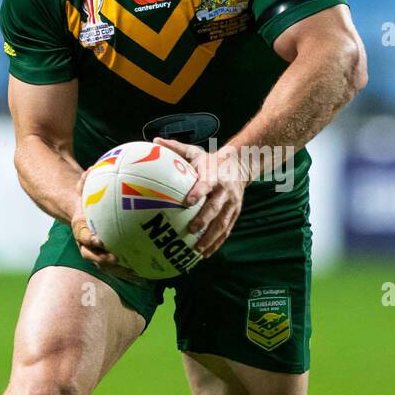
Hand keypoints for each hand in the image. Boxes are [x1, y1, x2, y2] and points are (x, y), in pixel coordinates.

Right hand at [70, 178, 146, 283]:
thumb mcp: (84, 185)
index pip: (82, 235)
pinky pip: (121, 265)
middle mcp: (87, 244)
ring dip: (120, 271)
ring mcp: (98, 252)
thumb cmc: (87, 196)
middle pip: (92, 256)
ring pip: (107, 265)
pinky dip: (133, 271)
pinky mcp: (110, 255)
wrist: (83, 211)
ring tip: (137, 276)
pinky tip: (150, 274)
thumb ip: (87, 178)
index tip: (97, 239)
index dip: (88, 239)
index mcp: (81, 228)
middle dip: (102, 260)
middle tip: (114, 259)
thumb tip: (93, 168)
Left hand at [154, 137, 249, 256]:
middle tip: (191, 230)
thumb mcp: (195, 152)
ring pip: (223, 223)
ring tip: (198, 249)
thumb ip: (176, 148)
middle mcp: (225, 191)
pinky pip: (226, 230)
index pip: (207, 184)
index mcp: (214, 176)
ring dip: (211, 237)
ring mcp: (232, 204)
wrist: (240, 165)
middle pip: (216, 207)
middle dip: (205, 220)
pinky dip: (217, 242)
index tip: (188, 201)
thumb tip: (154, 141)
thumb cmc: (211, 161)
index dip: (199, 192)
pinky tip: (205, 253)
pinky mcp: (235, 214)